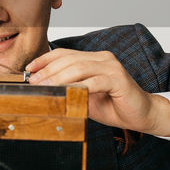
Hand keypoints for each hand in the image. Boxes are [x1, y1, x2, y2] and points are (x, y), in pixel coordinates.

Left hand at [25, 49, 169, 136]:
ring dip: (59, 78)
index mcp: (93, 59)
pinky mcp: (119, 80)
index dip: (44, 60)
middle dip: (47, 70)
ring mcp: (112, 67)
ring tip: (45, 87)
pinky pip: (95, 82)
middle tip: (34, 81)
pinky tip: (68, 93)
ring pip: (79, 68)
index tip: (29, 70)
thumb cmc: (112, 105)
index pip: (64, 54)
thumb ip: (68, 88)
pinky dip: (79, 87)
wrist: (141, 115)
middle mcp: (103, 59)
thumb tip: (43, 88)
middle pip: (68, 60)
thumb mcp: (84, 96)